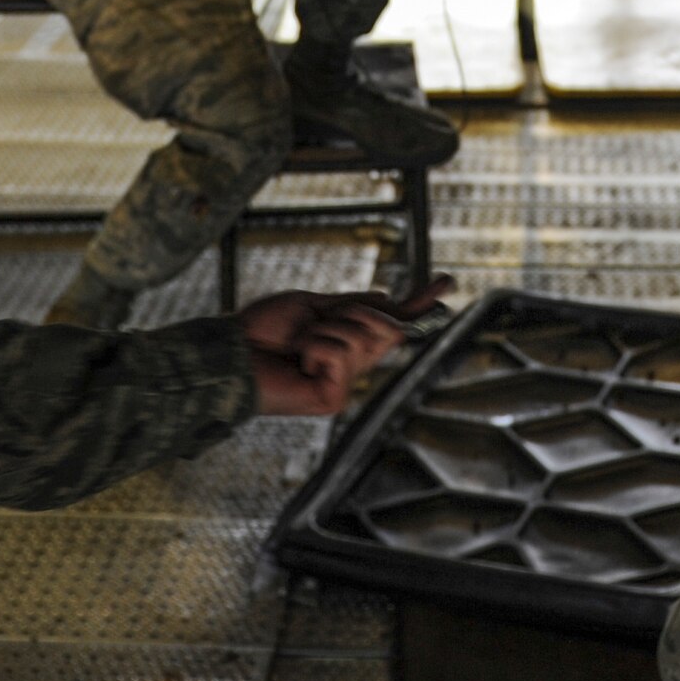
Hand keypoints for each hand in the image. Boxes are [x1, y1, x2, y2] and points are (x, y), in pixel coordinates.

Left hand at [239, 279, 452, 416]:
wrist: (232, 353)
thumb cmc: (264, 331)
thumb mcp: (314, 306)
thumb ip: (353, 307)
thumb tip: (391, 299)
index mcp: (348, 340)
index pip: (392, 319)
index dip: (421, 301)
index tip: (447, 282)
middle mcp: (351, 364)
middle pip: (382, 323)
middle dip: (351, 312)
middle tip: (312, 323)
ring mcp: (343, 382)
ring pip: (360, 336)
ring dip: (324, 330)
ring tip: (298, 345)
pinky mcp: (333, 398)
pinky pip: (340, 353)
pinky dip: (315, 346)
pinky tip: (298, 362)